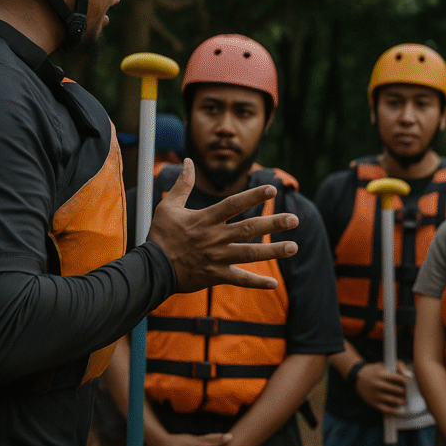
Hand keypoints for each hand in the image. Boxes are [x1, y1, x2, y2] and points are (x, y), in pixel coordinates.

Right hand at [147, 159, 298, 292]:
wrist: (151, 269)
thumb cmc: (160, 236)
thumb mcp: (168, 207)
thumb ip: (183, 184)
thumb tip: (189, 161)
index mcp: (206, 220)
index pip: (234, 204)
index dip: (253, 196)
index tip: (273, 189)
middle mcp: (215, 238)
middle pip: (249, 229)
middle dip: (273, 224)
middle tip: (294, 219)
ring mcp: (217, 258)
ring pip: (249, 254)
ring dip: (273, 251)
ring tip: (294, 247)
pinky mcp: (216, 275)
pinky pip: (239, 280)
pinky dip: (256, 283)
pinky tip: (274, 284)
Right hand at [354, 360, 407, 414]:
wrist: (358, 377)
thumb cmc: (375, 370)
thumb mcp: (386, 364)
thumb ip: (399, 366)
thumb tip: (409, 376)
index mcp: (383, 374)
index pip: (400, 379)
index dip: (407, 382)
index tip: (408, 384)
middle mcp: (379, 384)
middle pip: (399, 390)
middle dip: (405, 392)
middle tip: (407, 392)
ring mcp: (376, 395)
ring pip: (394, 400)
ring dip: (402, 401)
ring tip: (404, 400)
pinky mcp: (373, 403)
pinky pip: (386, 410)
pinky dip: (395, 412)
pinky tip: (400, 411)